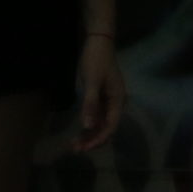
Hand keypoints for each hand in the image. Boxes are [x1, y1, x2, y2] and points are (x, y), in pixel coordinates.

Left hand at [72, 34, 124, 153]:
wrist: (98, 42)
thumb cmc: (96, 60)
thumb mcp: (92, 82)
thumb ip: (90, 104)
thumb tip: (88, 126)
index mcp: (118, 100)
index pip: (111, 126)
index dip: (99, 138)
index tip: (85, 148)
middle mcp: (115, 103)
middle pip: (106, 128)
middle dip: (92, 139)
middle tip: (76, 149)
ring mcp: (108, 101)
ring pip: (100, 123)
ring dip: (89, 134)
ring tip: (74, 144)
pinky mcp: (100, 97)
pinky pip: (96, 116)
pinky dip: (88, 124)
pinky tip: (79, 131)